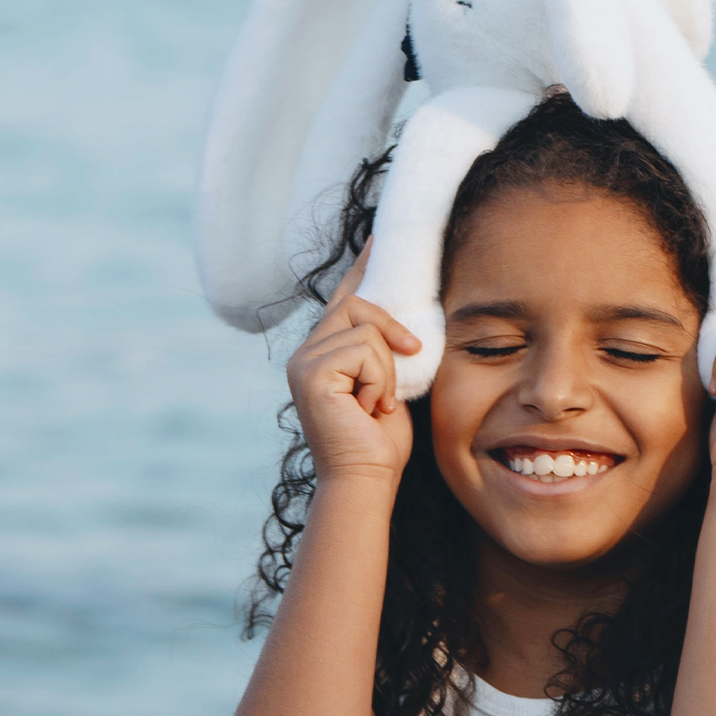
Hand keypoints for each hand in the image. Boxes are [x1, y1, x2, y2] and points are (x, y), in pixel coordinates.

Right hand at [285, 249, 421, 491]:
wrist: (365, 479)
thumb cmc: (379, 441)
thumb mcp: (389, 381)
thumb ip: (384, 348)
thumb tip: (401, 318)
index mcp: (322, 354)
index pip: (344, 298)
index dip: (363, 266)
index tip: (379, 237)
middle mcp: (306, 355)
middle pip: (355, 304)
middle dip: (390, 331)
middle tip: (411, 357)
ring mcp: (303, 363)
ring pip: (365, 329)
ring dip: (387, 368)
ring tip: (377, 403)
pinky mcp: (311, 373)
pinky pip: (362, 349)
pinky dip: (378, 378)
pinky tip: (368, 407)